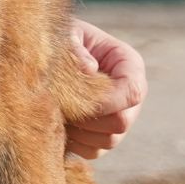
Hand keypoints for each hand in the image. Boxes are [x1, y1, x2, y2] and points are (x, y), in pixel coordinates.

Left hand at [66, 18, 146, 157]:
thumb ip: (75, 47)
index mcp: (128, 64)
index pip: (132, 91)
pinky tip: (56, 122)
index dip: (107, 101)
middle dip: (88, 118)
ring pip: (109, 140)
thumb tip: (88, 69)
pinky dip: (74, 142)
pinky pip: (94, 151)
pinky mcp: (103, 134)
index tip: (75, 99)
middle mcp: (130, 95)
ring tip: (54, 111)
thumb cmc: (61, 36)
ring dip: (79, 131)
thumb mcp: (67, 32)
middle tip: (57, 105)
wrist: (53, 49)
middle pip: (122, 122)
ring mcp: (120, 116)